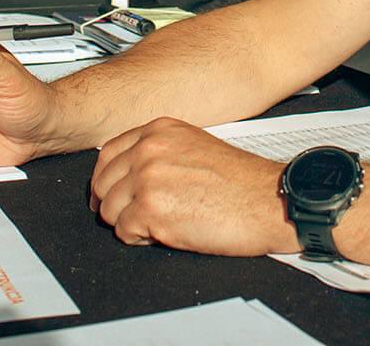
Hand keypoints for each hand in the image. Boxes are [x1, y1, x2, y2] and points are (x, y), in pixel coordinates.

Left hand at [89, 117, 296, 255]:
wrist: (268, 200)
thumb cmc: (241, 181)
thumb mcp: (194, 146)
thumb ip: (159, 152)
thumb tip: (128, 172)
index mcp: (159, 130)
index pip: (108, 154)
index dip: (108, 179)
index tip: (112, 193)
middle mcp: (149, 149)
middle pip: (102, 183)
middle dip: (116, 204)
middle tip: (137, 214)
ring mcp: (148, 178)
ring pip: (108, 210)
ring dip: (129, 223)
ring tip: (159, 223)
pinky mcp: (151, 210)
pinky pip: (123, 232)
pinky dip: (140, 239)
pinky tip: (165, 232)